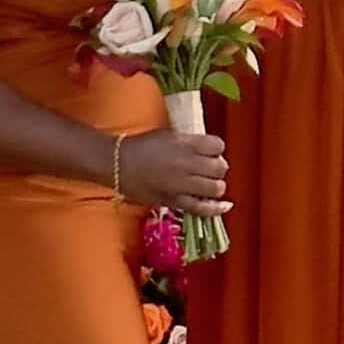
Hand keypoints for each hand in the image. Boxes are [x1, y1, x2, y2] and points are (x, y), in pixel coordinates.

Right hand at [114, 126, 231, 217]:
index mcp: (185, 143)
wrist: (118, 164)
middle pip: (219, 168)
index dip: (217, 149)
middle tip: (209, 168)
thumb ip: (191, 142)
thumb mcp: (169, 135)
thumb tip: (209, 150)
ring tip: (208, 183)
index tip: (211, 151)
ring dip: (216, 185)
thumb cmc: (142, 146)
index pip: (218, 146)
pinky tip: (225, 206)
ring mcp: (181, 185)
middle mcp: (186, 164)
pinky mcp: (175, 202)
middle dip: (218, 167)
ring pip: (215, 188)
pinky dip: (216, 208)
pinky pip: (201, 208)